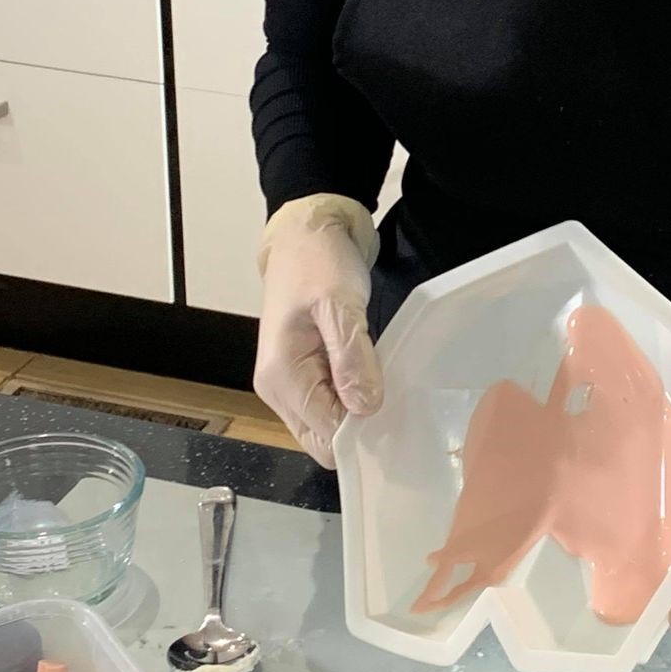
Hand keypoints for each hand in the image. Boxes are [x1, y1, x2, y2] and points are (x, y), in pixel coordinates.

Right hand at [253, 204, 381, 467]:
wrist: (306, 233)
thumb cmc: (319, 262)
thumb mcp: (339, 305)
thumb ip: (351, 358)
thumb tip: (365, 408)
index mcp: (281, 377)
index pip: (325, 436)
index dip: (361, 431)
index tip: (393, 409)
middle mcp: (277, 389)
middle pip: (323, 438)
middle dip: (358, 427)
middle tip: (393, 396)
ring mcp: (288, 382)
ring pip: (327, 424)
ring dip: (356, 410)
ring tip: (383, 380)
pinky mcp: (303, 372)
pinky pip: (329, 403)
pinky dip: (351, 396)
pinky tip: (370, 373)